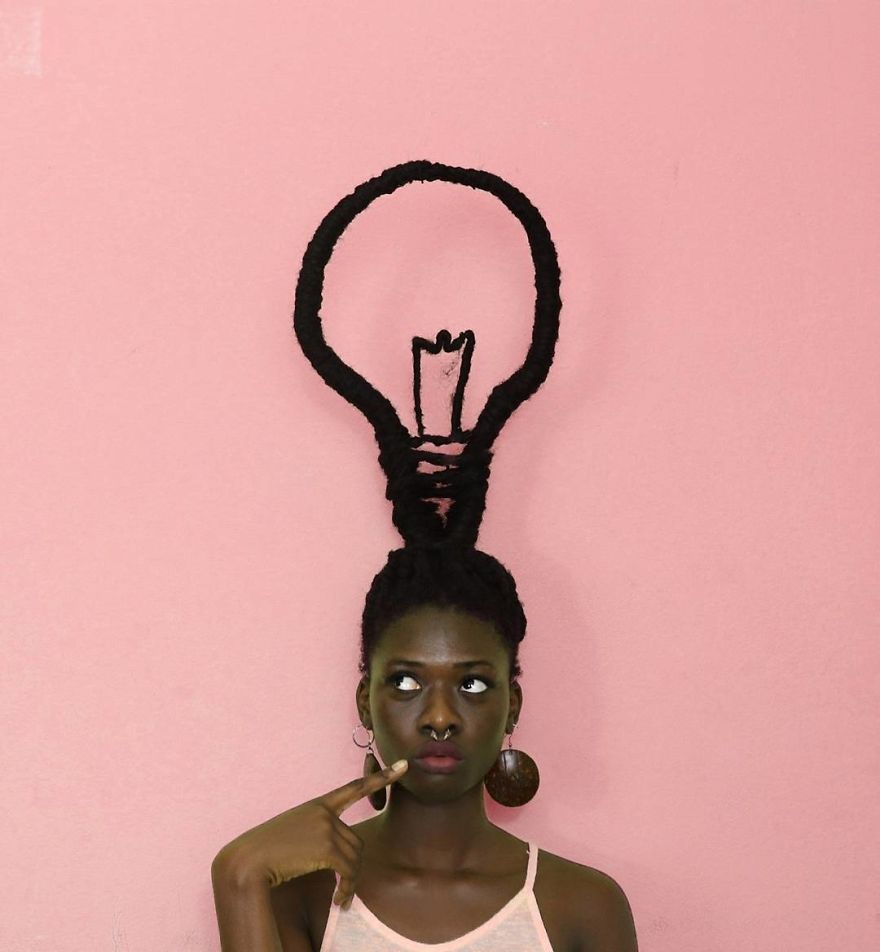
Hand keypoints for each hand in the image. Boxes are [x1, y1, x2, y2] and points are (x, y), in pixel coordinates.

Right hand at [212, 760, 407, 909]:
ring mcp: (326, 827)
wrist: (247, 861)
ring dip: (350, 882)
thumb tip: (335, 854)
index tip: (404, 765)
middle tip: (345, 890)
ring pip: (354, 857)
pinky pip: (348, 871)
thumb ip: (315, 833)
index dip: (381, 777)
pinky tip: (339, 900)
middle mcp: (324, 812)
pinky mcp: (326, 847)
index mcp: (317, 805)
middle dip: (354, 867)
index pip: (354, 788)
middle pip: (356, 841)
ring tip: (341, 899)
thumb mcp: (292, 833)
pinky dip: (346, 889)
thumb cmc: (264, 852)